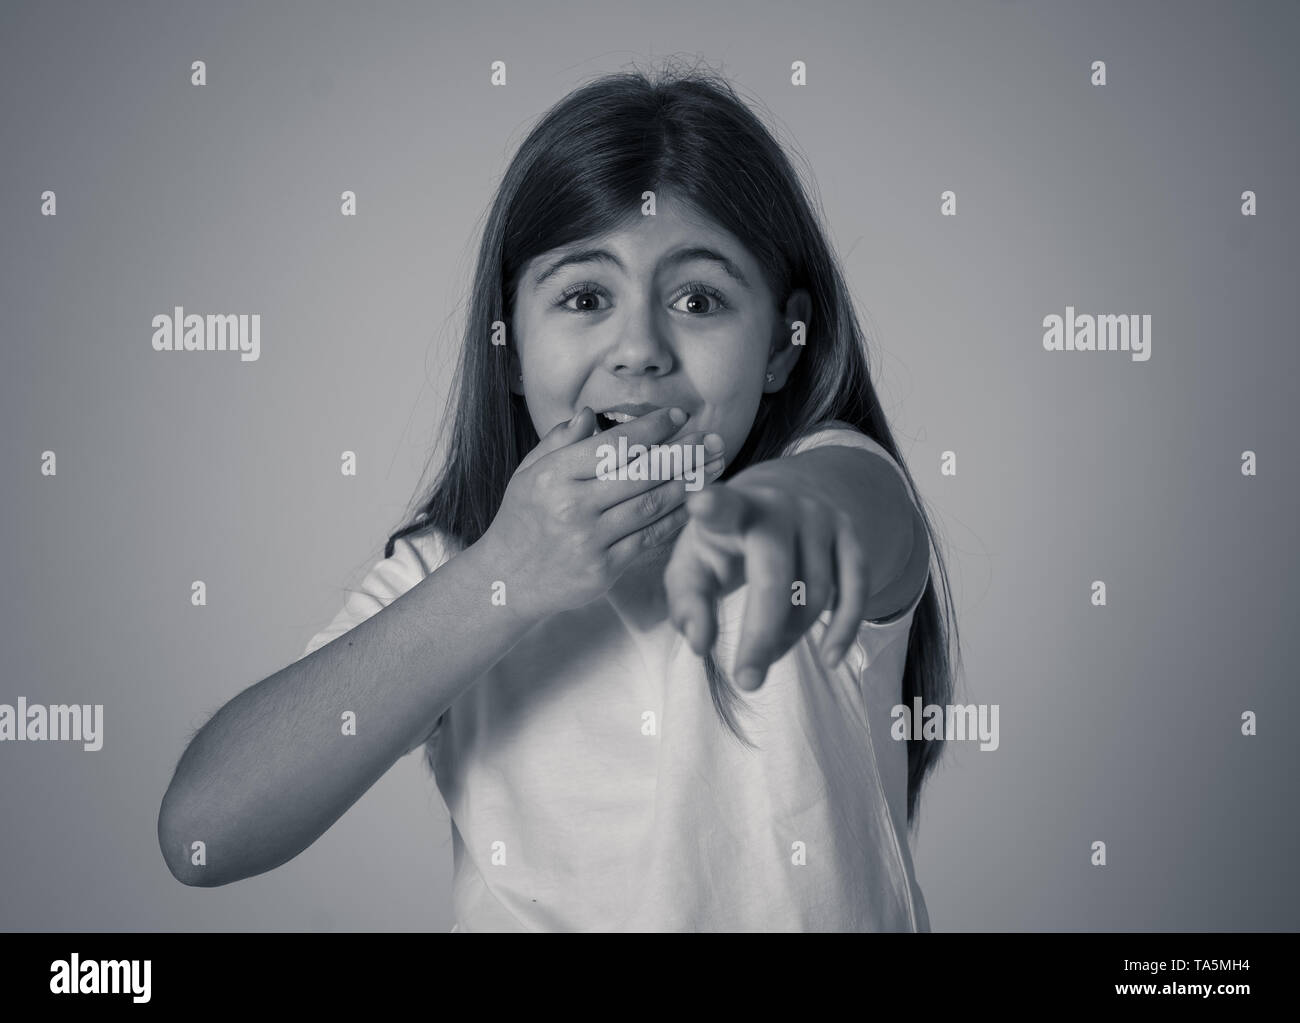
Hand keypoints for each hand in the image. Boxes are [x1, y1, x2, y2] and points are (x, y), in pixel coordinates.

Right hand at [479, 406, 725, 620]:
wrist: (505, 580)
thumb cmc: (521, 520)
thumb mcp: (528, 474)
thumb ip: (559, 442)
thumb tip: (591, 414)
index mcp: (553, 477)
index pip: (612, 445)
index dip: (650, 429)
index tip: (678, 415)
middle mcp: (572, 507)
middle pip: (640, 473)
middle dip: (682, 452)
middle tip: (711, 437)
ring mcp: (590, 541)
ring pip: (651, 504)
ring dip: (689, 482)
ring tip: (714, 464)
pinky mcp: (604, 570)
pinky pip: (649, 538)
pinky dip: (676, 518)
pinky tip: (696, 501)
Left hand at [663, 476, 870, 690]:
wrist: (789, 495)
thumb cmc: (729, 539)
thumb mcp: (695, 562)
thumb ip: (687, 603)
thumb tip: (701, 644)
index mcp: (732, 510)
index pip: (722, 507)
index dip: (713, 506)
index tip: (700, 504)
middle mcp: (780, 508)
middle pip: (775, 577)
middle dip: (760, 633)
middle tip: (747, 681)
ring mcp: (821, 519)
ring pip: (813, 593)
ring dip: (789, 636)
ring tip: (767, 652)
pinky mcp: (851, 536)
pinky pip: (856, 589)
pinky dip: (845, 628)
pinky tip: (831, 657)